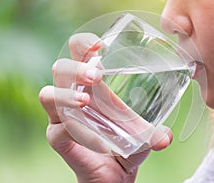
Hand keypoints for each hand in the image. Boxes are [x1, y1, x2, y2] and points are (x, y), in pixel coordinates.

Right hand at [39, 33, 172, 182]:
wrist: (113, 173)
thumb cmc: (125, 144)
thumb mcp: (141, 134)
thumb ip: (153, 133)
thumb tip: (166, 137)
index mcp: (91, 85)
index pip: (77, 53)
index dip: (83, 43)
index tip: (101, 45)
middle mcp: (72, 96)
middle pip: (60, 68)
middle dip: (76, 67)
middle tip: (97, 76)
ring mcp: (62, 117)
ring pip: (48, 95)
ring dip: (66, 95)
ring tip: (85, 100)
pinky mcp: (58, 138)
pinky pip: (59, 130)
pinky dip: (77, 132)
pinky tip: (100, 141)